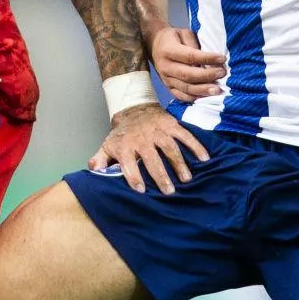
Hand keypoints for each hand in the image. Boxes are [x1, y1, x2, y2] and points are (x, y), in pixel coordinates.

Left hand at [90, 103, 209, 194]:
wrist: (134, 108)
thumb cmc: (122, 134)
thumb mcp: (107, 145)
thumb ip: (100, 159)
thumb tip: (93, 171)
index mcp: (125, 146)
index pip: (128, 163)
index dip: (133, 176)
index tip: (141, 190)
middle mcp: (142, 139)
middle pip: (152, 158)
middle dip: (160, 175)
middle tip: (169, 191)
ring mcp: (158, 131)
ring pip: (170, 148)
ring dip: (179, 164)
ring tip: (186, 179)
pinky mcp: (171, 125)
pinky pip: (185, 135)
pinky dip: (196, 146)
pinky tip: (205, 159)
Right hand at [150, 25, 226, 102]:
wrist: (154, 45)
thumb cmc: (173, 38)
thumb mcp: (183, 33)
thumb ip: (194, 44)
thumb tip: (209, 58)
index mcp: (168, 50)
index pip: (190, 56)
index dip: (207, 58)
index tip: (222, 58)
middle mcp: (165, 66)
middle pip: (188, 75)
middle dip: (207, 75)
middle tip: (222, 73)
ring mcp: (166, 79)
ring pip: (185, 88)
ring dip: (203, 90)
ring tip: (217, 90)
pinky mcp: (168, 87)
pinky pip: (181, 96)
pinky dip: (194, 98)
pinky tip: (206, 97)